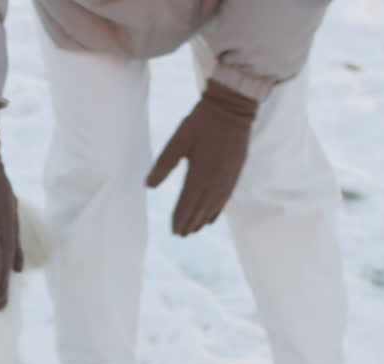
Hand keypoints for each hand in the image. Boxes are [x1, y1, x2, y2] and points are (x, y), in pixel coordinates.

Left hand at [146, 80, 257, 235]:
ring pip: (214, 207)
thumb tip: (148, 186)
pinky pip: (225, 199)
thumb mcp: (177, 142)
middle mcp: (215, 182)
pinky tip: (211, 217)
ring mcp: (227, 179)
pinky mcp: (235, 174)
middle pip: (201, 210)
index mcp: (199, 175)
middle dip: (190, 223)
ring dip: (202, 220)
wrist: (232, 109)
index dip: (179, 219)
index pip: (187, 204)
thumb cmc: (201, 123)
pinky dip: (217, 211)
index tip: (173, 230)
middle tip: (180, 235)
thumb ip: (163, 165)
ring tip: (193, 230)